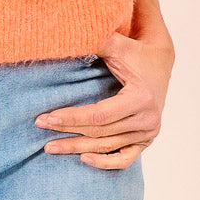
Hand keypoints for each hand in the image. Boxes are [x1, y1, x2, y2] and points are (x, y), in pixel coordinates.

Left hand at [34, 33, 174, 167]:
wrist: (159, 63)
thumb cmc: (133, 53)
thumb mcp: (117, 45)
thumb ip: (96, 42)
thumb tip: (66, 36)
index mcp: (140, 98)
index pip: (99, 115)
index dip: (72, 118)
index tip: (46, 117)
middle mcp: (148, 120)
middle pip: (100, 132)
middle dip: (67, 131)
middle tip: (40, 127)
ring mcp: (148, 133)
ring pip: (107, 146)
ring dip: (77, 148)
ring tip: (50, 147)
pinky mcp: (146, 141)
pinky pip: (124, 159)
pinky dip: (104, 162)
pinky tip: (83, 159)